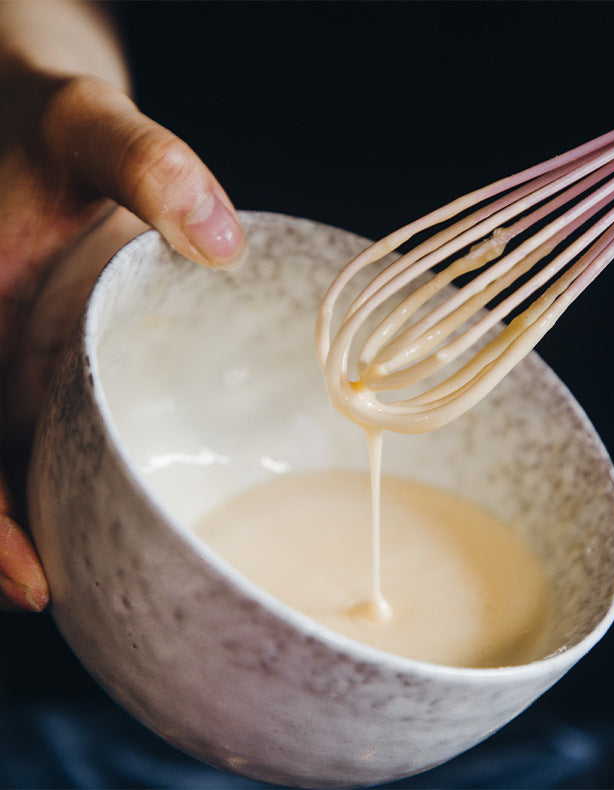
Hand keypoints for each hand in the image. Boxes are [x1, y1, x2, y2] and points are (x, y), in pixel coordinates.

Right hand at [0, 54, 245, 610]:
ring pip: (13, 468)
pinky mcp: (41, 372)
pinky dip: (71, 480)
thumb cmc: (46, 128)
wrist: (35, 124)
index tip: (36, 584)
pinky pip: (43, 439)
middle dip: (18, 552)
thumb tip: (222, 242)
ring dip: (48, 526)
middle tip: (99, 602)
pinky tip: (123, 503)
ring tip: (124, 572)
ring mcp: (7, 374)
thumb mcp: (86, 129)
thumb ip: (145, 166)